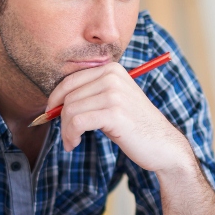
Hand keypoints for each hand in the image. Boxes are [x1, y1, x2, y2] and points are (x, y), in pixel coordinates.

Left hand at [46, 63, 193, 173]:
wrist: (163, 144)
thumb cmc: (135, 126)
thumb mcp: (114, 101)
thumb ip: (90, 95)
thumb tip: (55, 102)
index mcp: (112, 70)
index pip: (71, 80)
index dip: (55, 98)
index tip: (51, 114)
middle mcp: (112, 77)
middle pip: (68, 96)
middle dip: (61, 118)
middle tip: (66, 136)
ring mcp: (114, 94)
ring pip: (70, 110)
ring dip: (66, 130)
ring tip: (71, 142)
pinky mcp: (114, 113)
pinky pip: (78, 122)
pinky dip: (71, 135)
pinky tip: (74, 144)